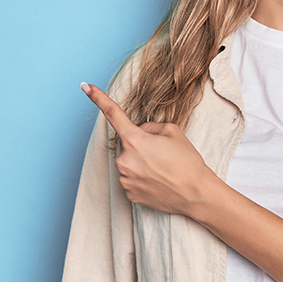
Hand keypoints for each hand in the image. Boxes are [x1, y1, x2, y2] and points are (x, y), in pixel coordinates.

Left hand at [81, 82, 224, 217]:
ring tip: (162, 169)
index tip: (85, 87)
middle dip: (138, 144)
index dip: (98, 98)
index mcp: (134, 140)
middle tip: (160, 153)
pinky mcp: (130, 195)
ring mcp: (125, 179)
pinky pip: (130, 179)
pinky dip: (141, 177)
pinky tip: (158, 180)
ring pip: (127, 162)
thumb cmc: (187, 162)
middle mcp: (124, 160)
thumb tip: (139, 132)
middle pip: (125, 144)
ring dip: (139, 162)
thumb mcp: (172, 131)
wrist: (197, 195)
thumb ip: (149, 127)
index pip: (112, 114)